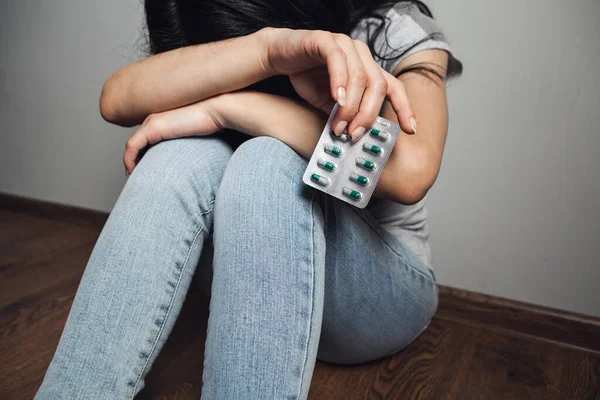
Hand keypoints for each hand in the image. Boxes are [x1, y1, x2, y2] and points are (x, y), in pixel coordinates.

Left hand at [123, 97, 222, 174]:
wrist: (215, 109)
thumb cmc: (211, 122)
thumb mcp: (195, 135)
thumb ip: (186, 144)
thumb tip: (188, 161)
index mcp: (162, 121)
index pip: (145, 140)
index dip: (141, 156)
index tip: (145, 171)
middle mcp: (153, 120)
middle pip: (136, 143)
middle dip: (134, 160)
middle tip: (136, 176)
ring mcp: (151, 122)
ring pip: (132, 146)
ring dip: (130, 162)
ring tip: (133, 175)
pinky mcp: (152, 128)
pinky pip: (132, 146)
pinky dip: (129, 159)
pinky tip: (133, 171)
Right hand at [264, 28, 416, 140]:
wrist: (279, 57)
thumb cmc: (307, 77)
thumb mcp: (330, 104)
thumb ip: (345, 116)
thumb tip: (355, 137)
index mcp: (367, 69)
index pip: (394, 87)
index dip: (404, 108)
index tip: (410, 129)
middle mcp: (361, 55)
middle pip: (378, 86)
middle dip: (368, 115)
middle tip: (355, 134)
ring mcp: (345, 45)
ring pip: (359, 76)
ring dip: (350, 106)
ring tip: (339, 125)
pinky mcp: (324, 40)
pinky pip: (337, 60)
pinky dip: (339, 82)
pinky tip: (335, 99)